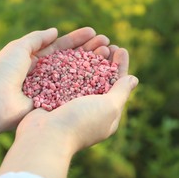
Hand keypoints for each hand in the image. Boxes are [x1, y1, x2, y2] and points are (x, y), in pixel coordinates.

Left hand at [0, 27, 111, 133]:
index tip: (94, 33)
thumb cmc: (3, 72)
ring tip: (108, 55)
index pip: (61, 47)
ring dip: (91, 65)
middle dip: (89, 51)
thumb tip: (55, 31)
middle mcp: (46, 75)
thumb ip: (37, 38)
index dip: (77, 40)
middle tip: (107, 43)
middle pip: (72, 61)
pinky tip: (101, 76)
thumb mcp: (18, 48)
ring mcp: (51, 90)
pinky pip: (72, 93)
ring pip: (76, 75)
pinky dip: (86, 85)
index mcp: (36, 60)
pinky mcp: (53, 104)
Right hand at [0, 46, 137, 177]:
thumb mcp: (109, 107)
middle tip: (106, 42)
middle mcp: (89, 108)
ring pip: (82, 75)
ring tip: (91, 42)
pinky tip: (72, 50)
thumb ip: (121, 92)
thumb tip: (133, 79)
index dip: (121, 67)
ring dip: (89, 57)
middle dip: (104, 59)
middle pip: (100, 78)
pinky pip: (65, 76)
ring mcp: (71, 103)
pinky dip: (70, 62)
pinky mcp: (55, 97)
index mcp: (106, 114)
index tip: (120, 49)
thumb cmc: (80, 122)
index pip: (118, 86)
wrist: (45, 136)